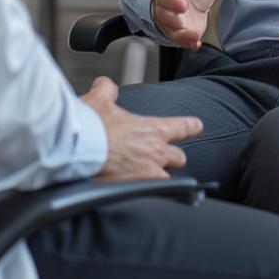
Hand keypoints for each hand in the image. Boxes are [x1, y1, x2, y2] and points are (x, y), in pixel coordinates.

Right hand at [80, 76, 202, 180]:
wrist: (81, 148)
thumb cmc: (92, 124)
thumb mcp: (99, 99)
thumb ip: (107, 90)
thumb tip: (107, 86)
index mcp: (152, 129)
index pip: (182, 126)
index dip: (191, 126)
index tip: (197, 126)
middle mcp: (155, 152)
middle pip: (179, 157)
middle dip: (174, 156)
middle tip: (167, 155)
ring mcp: (148, 173)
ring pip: (166, 177)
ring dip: (160, 175)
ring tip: (151, 175)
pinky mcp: (136, 189)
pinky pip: (151, 193)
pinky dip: (148, 191)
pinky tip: (140, 191)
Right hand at [146, 0, 224, 49]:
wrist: (195, 3)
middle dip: (169, 3)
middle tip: (181, 4)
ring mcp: (171, 14)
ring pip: (168, 20)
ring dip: (177, 25)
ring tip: (189, 29)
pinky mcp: (179, 30)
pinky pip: (178, 37)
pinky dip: (186, 40)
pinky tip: (195, 42)